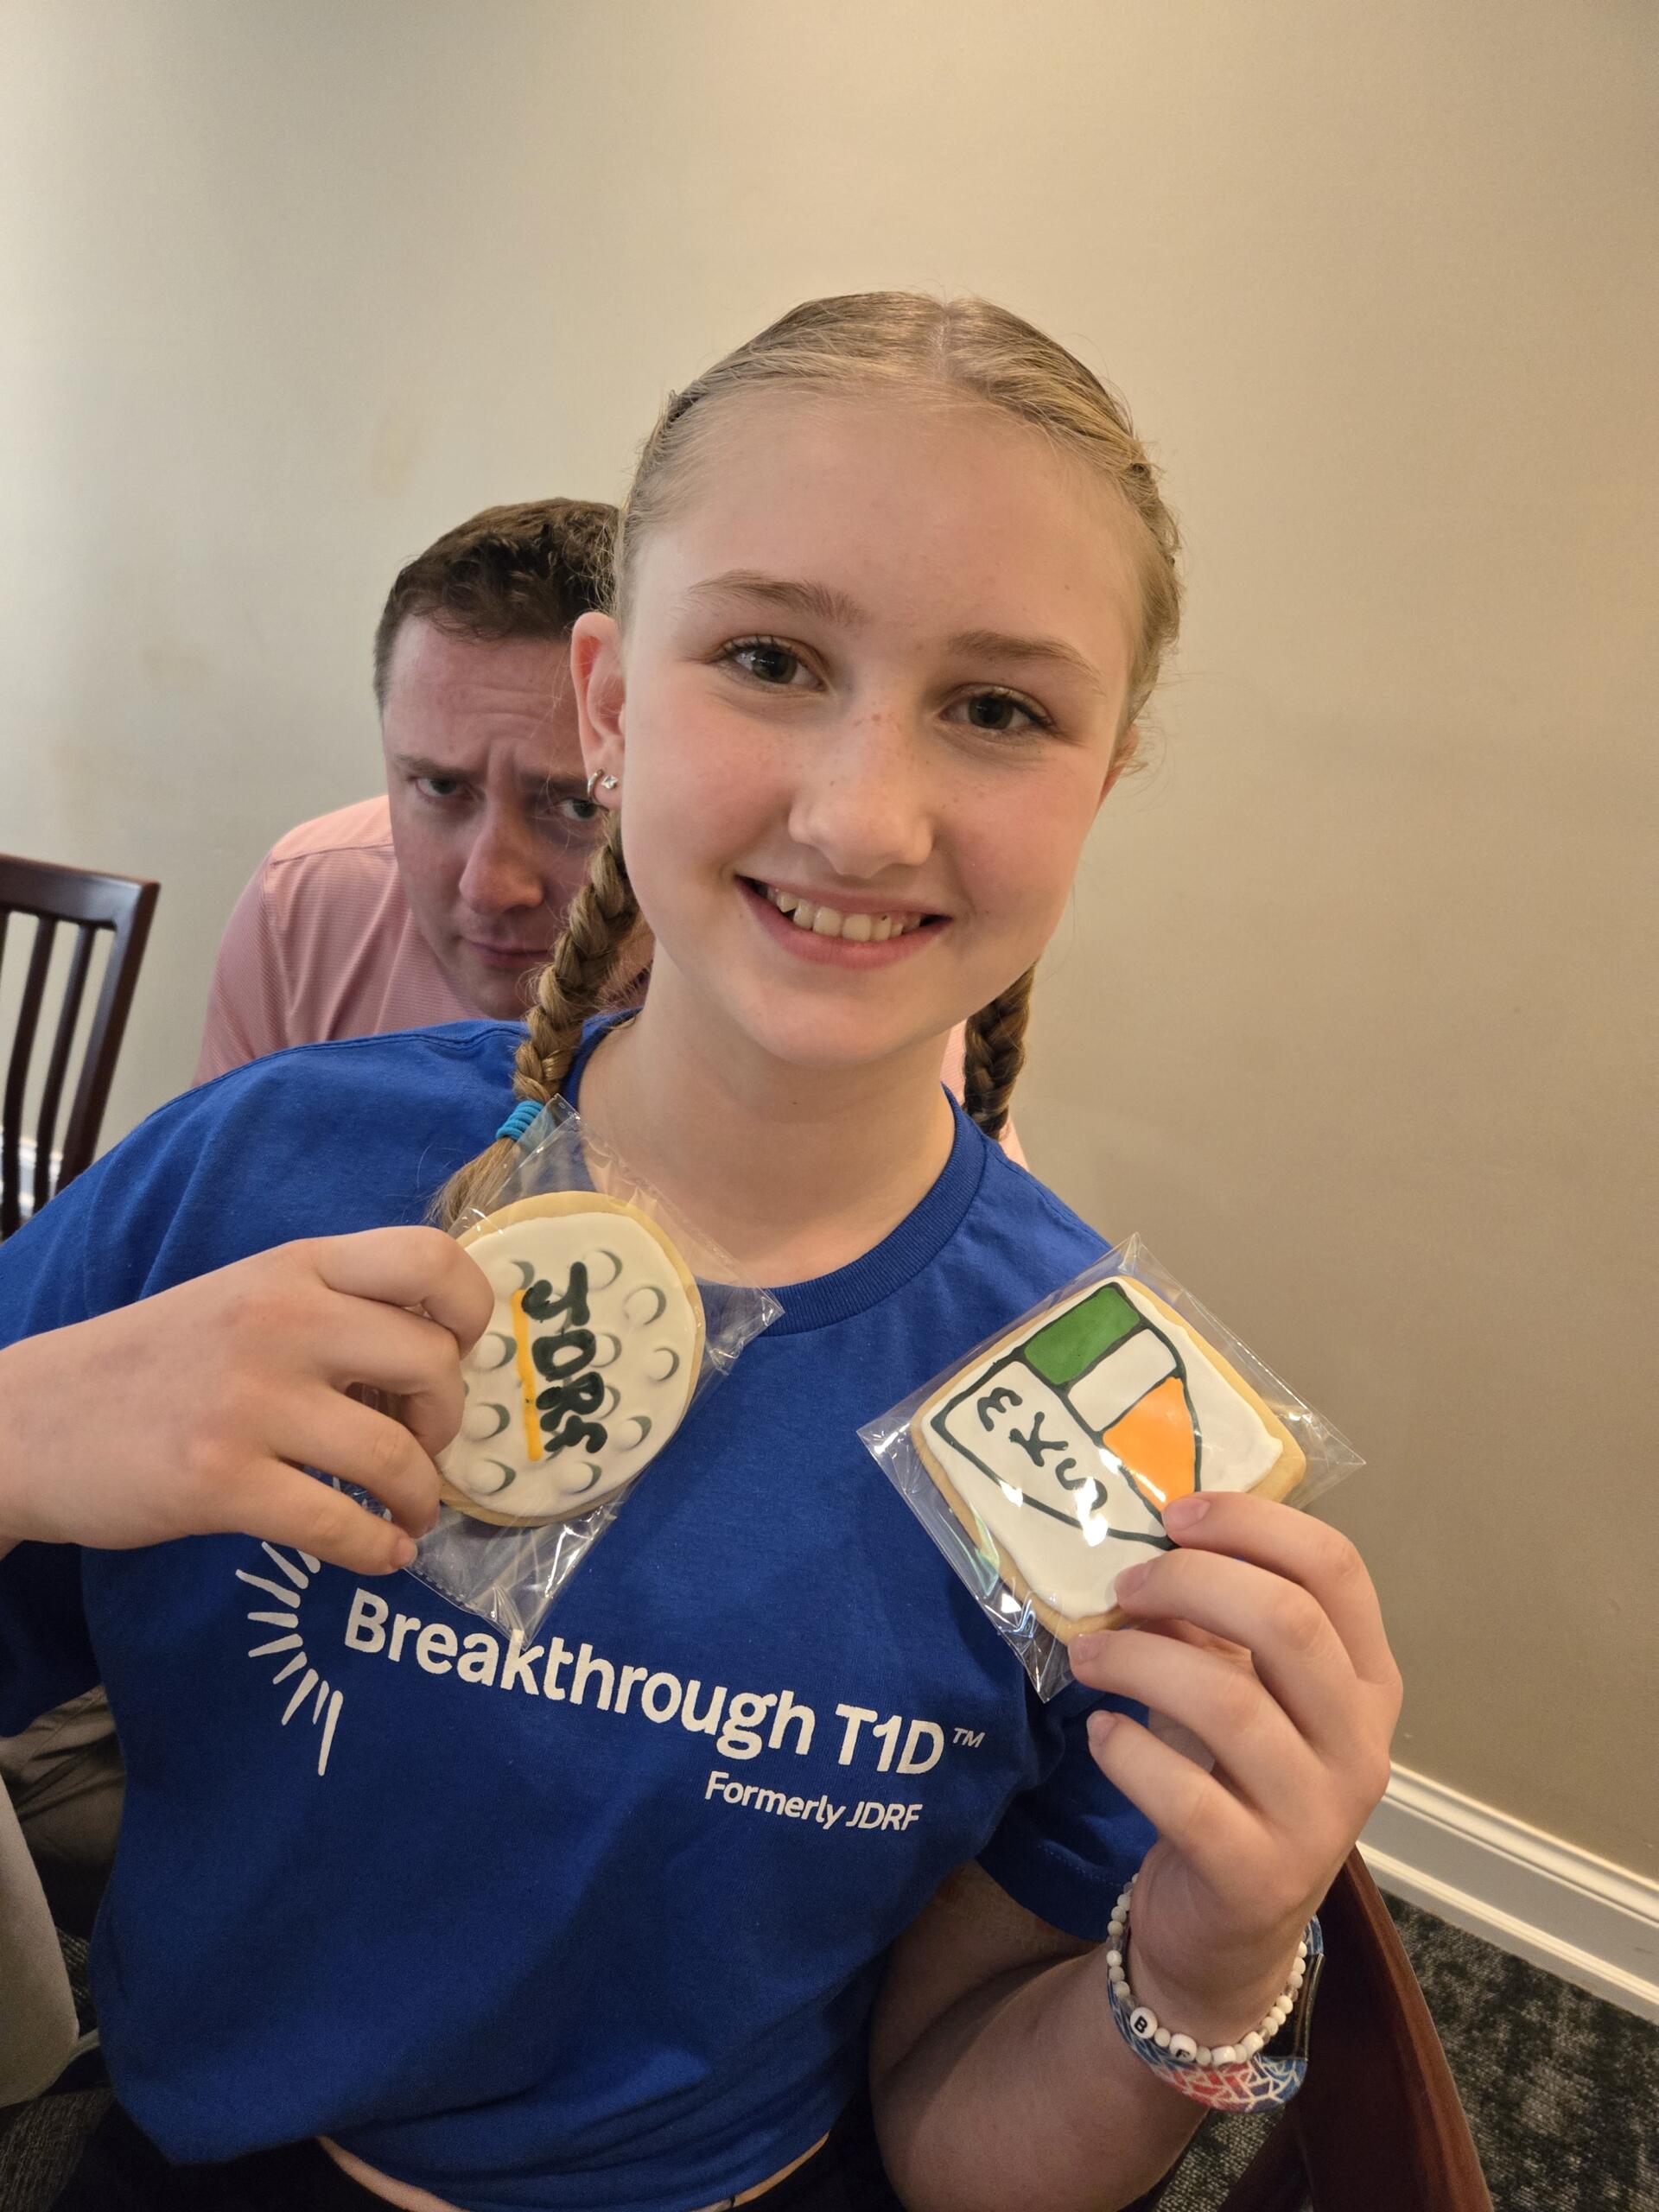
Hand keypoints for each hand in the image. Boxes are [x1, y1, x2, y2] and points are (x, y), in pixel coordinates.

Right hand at [0, 1230, 491, 1576]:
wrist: (28, 1422)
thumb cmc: (158, 1364)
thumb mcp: (247, 1299)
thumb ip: (334, 1311)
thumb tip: (440, 1359)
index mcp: (295, 1268)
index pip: (431, 1258)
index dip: (473, 1311)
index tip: (457, 1354)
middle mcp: (280, 1319)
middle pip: (433, 1362)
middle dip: (448, 1419)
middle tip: (421, 1445)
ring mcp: (248, 1401)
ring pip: (397, 1456)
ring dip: (421, 1498)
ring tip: (406, 1512)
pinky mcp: (218, 1481)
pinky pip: (341, 1526)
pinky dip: (378, 1550)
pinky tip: (379, 1552)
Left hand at [1070, 1493, 1400, 2043]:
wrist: (1230, 1935)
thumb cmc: (1235, 1783)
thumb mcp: (1242, 1691)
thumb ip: (1214, 1622)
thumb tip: (1149, 1544)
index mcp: (1368, 1679)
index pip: (1337, 1569)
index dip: (1255, 1523)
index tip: (1177, 1512)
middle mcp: (1361, 1743)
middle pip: (1289, 1623)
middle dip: (1191, 1582)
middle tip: (1123, 1584)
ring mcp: (1318, 1816)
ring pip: (1230, 1704)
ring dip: (1142, 1660)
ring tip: (1090, 1655)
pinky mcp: (1259, 1877)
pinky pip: (1185, 1795)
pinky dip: (1129, 1751)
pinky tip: (1102, 1733)